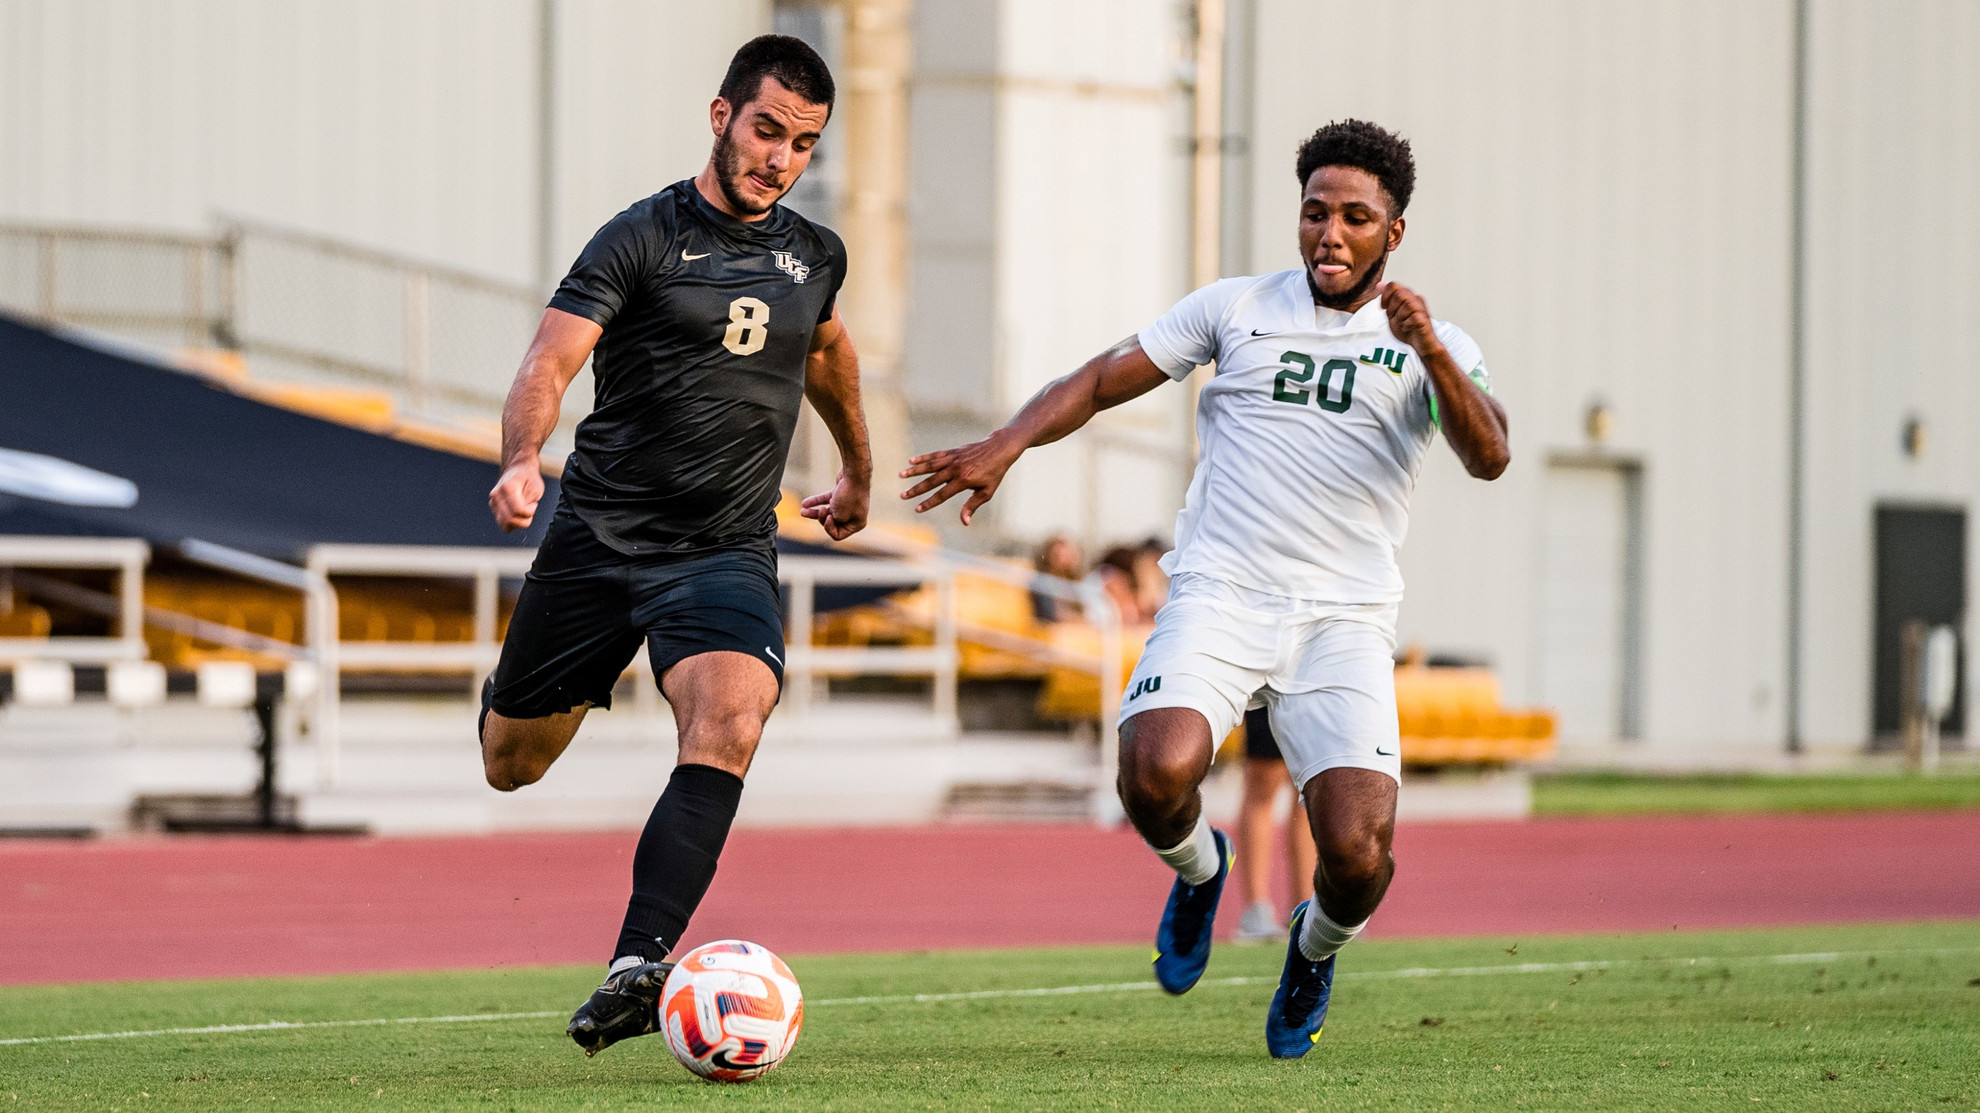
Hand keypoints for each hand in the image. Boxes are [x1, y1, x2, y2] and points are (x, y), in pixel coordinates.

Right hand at [488, 464, 542, 531]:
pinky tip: (518, 514)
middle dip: (524, 520)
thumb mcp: (536, 487)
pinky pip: (502, 523)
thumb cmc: (528, 477)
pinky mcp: (493, 507)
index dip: (530, 512)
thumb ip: (529, 502)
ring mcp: (493, 501)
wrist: (518, 468)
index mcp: (507, 488)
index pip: (518, 511)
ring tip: (523, 512)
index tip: (534, 504)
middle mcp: (496, 495)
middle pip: (510, 520)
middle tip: (530, 509)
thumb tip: (522, 514)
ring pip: (504, 525)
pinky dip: (512, 523)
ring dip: (518, 523)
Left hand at [800, 468, 869, 540]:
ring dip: (814, 512)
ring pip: (827, 512)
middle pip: (832, 523)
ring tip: (802, 512)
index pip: (838, 534)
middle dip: (822, 518)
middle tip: (821, 510)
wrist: (854, 473)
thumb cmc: (849, 496)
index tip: (827, 517)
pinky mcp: (840, 494)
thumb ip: (832, 522)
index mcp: (857, 524)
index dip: (829, 528)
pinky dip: (816, 501)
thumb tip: (827, 518)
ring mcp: (847, 504)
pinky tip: (805, 503)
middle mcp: (853, 515)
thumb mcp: (839, 515)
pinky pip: (826, 500)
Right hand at [898, 432, 1021, 525]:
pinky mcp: (953, 452)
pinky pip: (935, 455)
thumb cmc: (994, 473)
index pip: (942, 495)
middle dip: (916, 489)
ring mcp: (953, 459)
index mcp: (963, 481)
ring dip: (914, 471)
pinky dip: (923, 458)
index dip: (929, 503)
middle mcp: (955, 469)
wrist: (999, 449)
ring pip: (930, 466)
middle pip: (931, 481)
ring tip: (901, 475)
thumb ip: (972, 505)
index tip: (917, 509)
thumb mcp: (986, 492)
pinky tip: (911, 461)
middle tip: (902, 496)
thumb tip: (964, 522)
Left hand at [1378, 282, 1442, 355]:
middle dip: (1392, 309)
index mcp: (1408, 296)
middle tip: (1395, 318)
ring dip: (1400, 317)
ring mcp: (1422, 309)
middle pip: (1399, 295)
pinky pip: (1414, 317)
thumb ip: (1387, 299)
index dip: (1385, 297)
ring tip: (1403, 323)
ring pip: (1407, 304)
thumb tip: (1378, 284)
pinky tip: (1407, 328)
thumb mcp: (1392, 313)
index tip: (1384, 308)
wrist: (1420, 344)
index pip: (1393, 285)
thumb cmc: (1408, 329)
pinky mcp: (1425, 320)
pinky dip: (1406, 324)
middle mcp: (1416, 299)